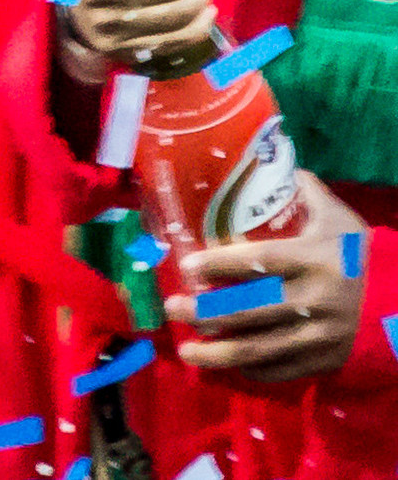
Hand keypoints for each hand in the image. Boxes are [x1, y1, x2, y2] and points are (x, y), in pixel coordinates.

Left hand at [169, 173, 368, 382]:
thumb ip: (308, 195)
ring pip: (260, 349)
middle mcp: (316, 301)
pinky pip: (280, 370)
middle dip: (205, 312)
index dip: (219, 264)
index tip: (186, 267)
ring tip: (186, 348)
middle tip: (173, 306)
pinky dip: (249, 369)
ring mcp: (321, 337)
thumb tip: (279, 162)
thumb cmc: (359, 258)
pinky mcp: (325, 362)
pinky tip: (225, 362)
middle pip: (250, 309)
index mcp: (315, 260)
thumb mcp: (341, 221)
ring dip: (217, 351)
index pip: (259, 261)